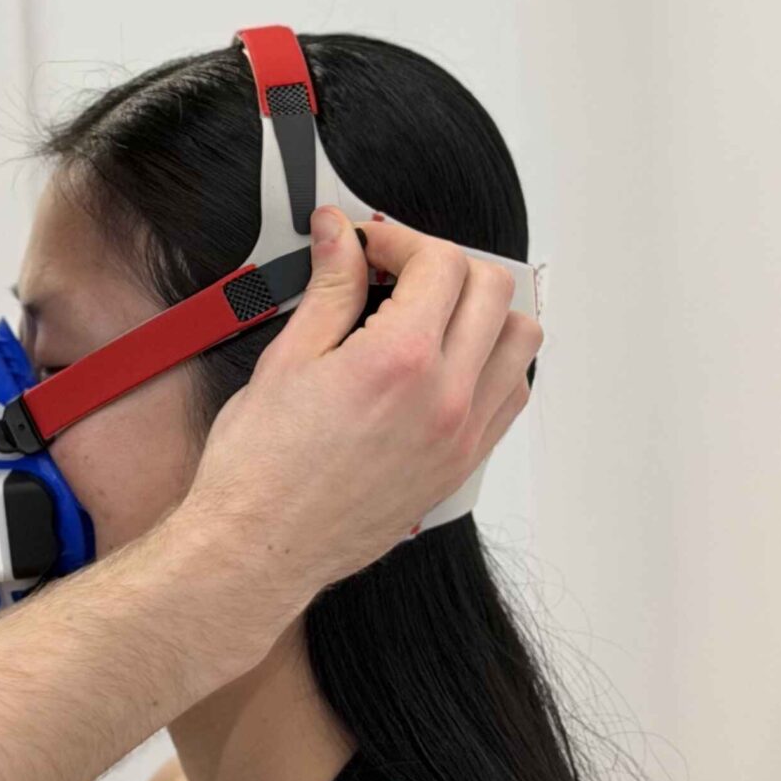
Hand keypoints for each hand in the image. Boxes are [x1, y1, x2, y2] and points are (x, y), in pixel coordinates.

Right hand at [170, 208, 540, 677]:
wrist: (261, 547)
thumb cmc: (261, 467)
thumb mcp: (287, 357)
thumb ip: (329, 287)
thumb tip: (340, 234)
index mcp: (400, 360)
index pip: (441, 262)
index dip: (401, 238)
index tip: (368, 246)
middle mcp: (447, 396)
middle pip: (493, 289)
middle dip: (444, 264)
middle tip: (394, 271)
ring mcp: (463, 435)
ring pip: (519, 340)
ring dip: (482, 310)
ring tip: (428, 312)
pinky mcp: (462, 465)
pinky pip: (511, 394)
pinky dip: (491, 361)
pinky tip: (442, 361)